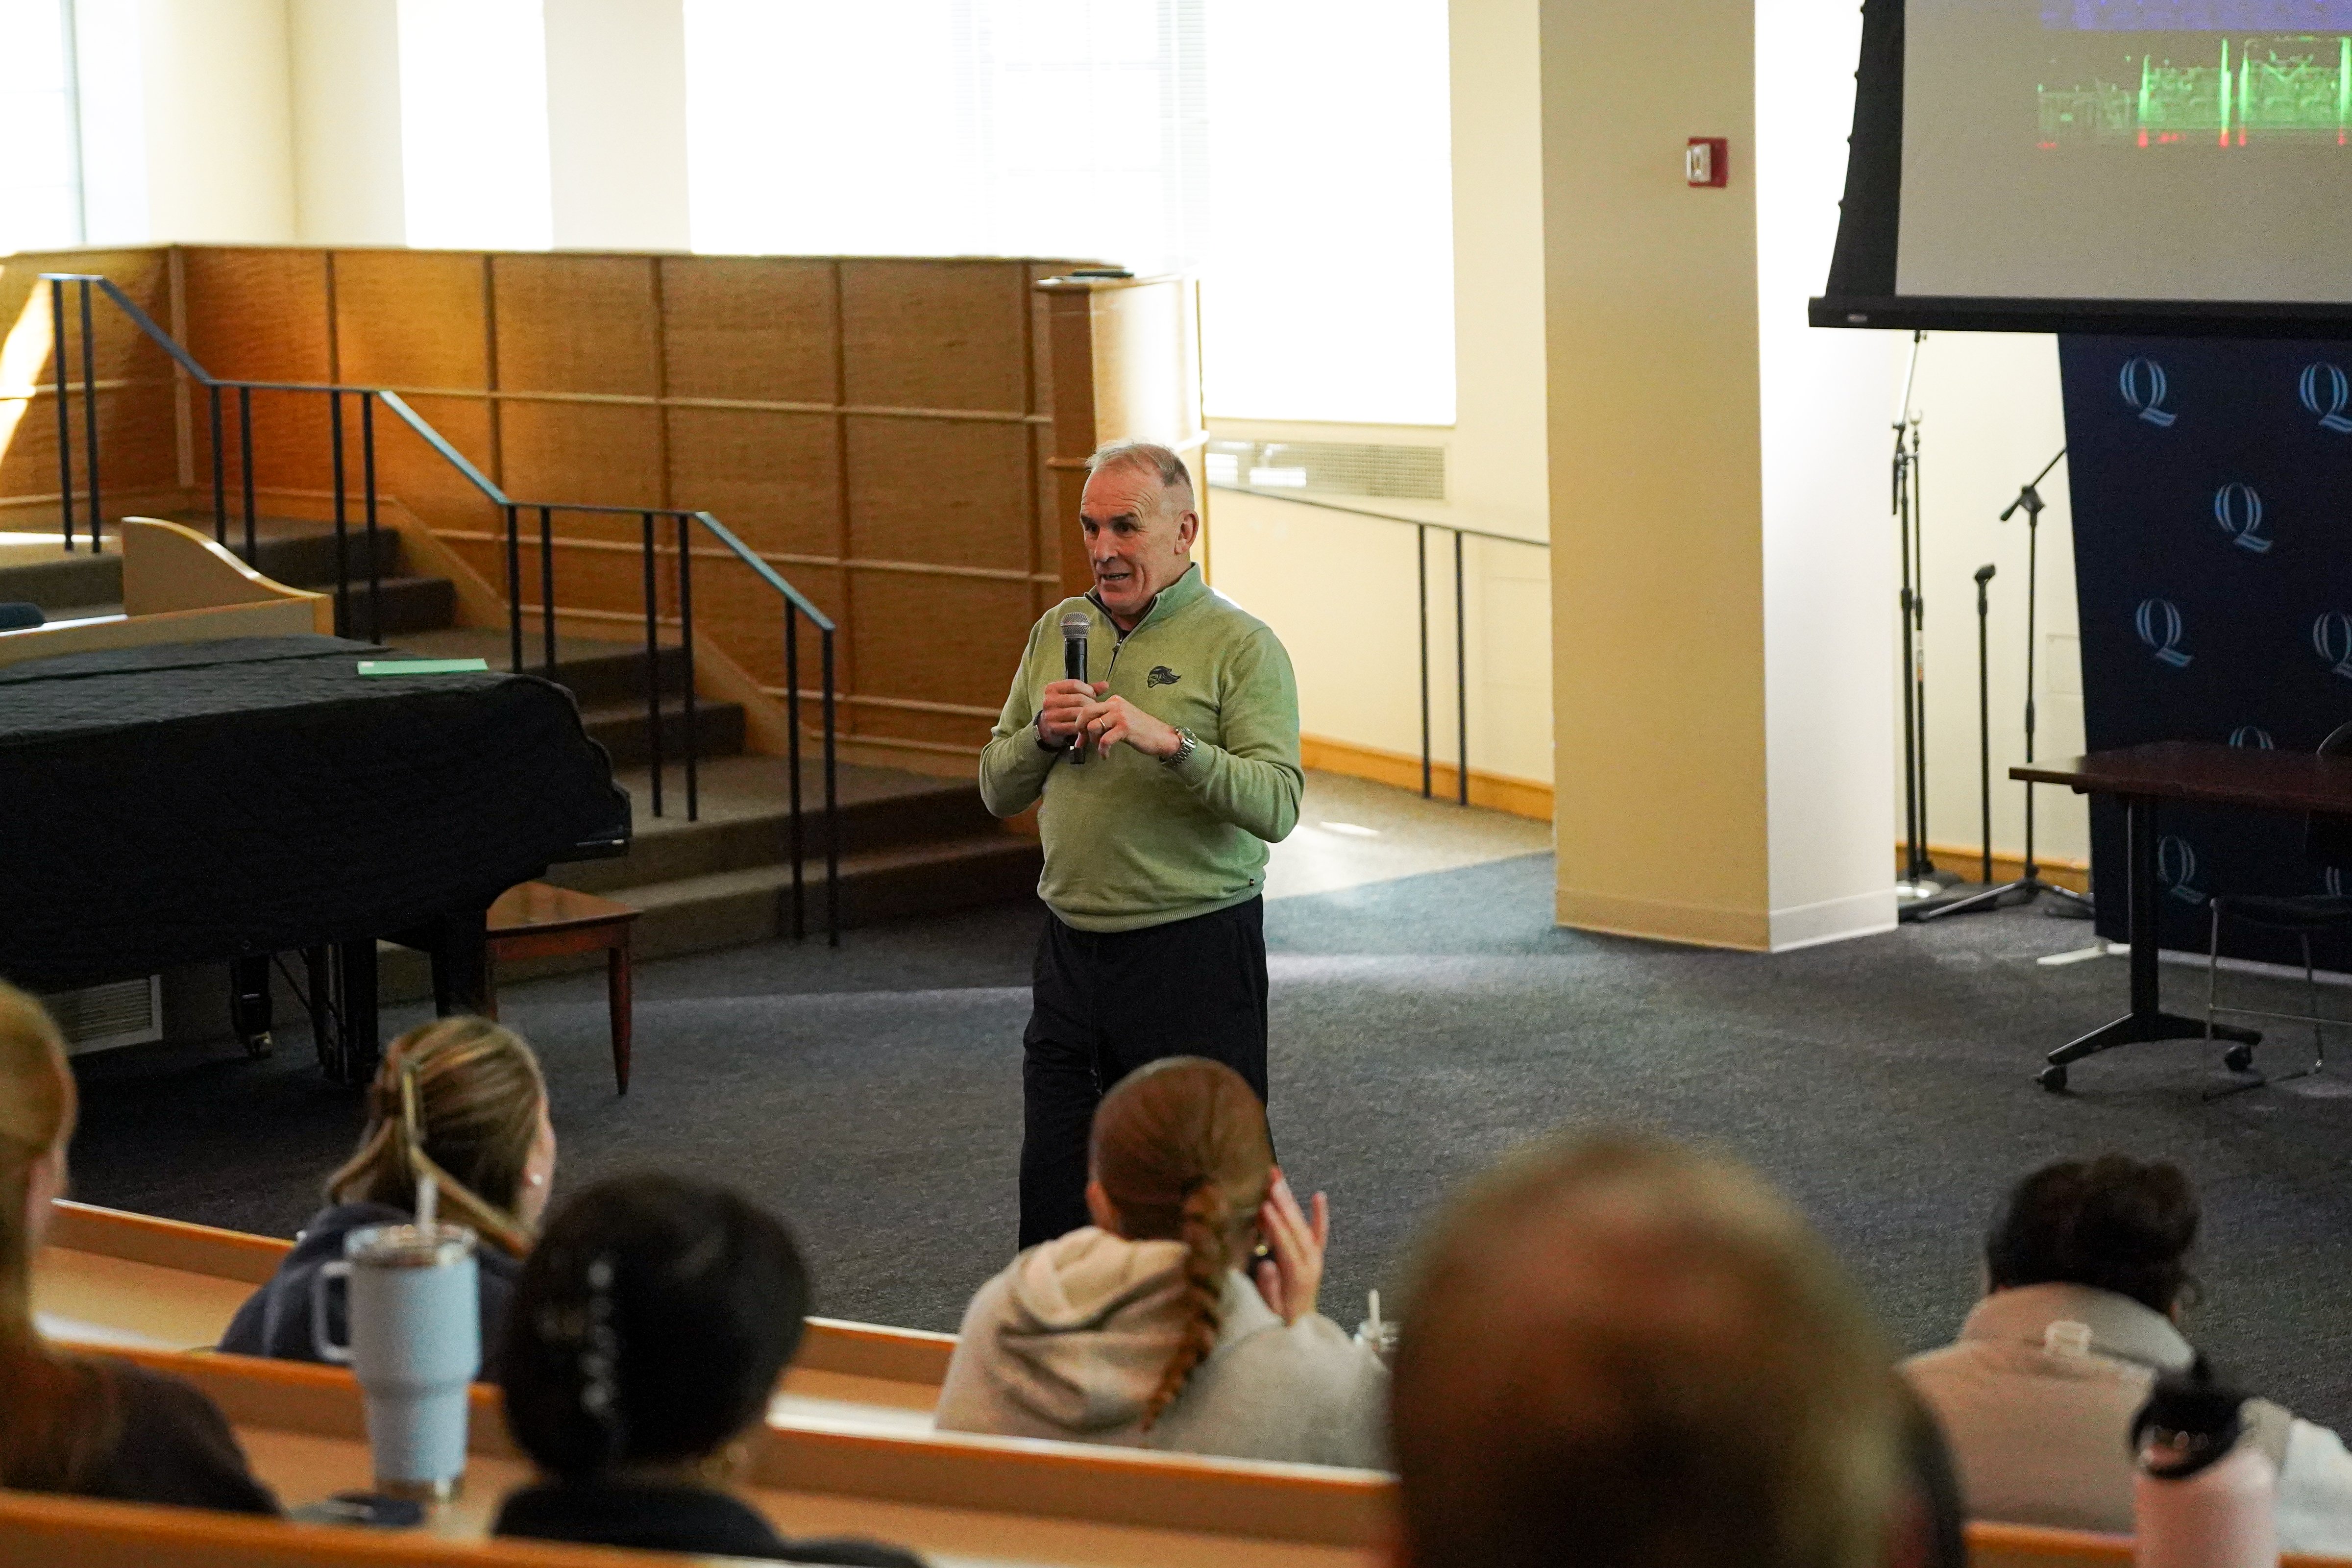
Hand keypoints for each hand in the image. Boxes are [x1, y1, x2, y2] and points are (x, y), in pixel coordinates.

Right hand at [1036, 679, 1103, 746]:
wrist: (1046, 727)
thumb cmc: (1062, 709)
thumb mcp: (1072, 695)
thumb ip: (1088, 689)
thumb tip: (1105, 685)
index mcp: (1052, 688)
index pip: (1074, 684)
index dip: (1088, 689)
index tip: (1092, 695)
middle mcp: (1049, 701)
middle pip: (1078, 699)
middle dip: (1090, 703)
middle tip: (1094, 708)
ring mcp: (1050, 715)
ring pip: (1078, 713)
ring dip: (1088, 716)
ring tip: (1091, 717)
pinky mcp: (1053, 728)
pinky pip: (1074, 726)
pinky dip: (1083, 726)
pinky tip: (1086, 725)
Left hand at [1076, 694, 1180, 759]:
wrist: (1161, 737)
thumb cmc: (1140, 731)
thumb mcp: (1120, 721)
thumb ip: (1103, 723)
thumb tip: (1082, 734)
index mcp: (1113, 701)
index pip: (1088, 707)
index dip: (1080, 723)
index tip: (1080, 737)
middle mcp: (1115, 704)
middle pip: (1086, 712)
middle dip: (1080, 728)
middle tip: (1082, 741)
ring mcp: (1121, 715)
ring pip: (1093, 726)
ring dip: (1093, 741)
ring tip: (1100, 748)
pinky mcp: (1125, 727)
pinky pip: (1104, 740)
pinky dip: (1102, 750)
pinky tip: (1106, 755)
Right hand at [1251, 1169, 1327, 1324]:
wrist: (1301, 1331)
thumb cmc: (1281, 1323)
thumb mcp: (1270, 1313)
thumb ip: (1269, 1289)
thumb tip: (1267, 1265)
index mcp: (1299, 1277)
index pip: (1286, 1246)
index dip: (1275, 1226)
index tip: (1265, 1206)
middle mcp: (1311, 1264)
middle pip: (1297, 1230)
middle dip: (1284, 1204)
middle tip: (1273, 1182)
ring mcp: (1315, 1259)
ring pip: (1304, 1226)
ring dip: (1292, 1202)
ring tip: (1279, 1179)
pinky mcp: (1315, 1258)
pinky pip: (1319, 1233)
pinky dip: (1319, 1215)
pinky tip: (1318, 1196)